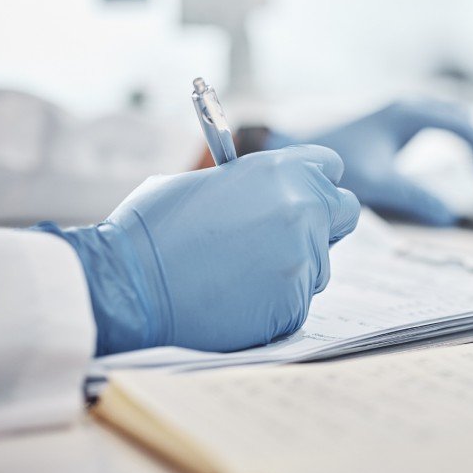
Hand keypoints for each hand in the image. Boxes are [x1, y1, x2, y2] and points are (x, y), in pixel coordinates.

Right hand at [33, 146, 360, 355]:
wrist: (129, 286)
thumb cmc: (153, 230)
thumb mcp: (205, 183)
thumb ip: (255, 185)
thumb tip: (273, 194)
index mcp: (281, 170)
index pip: (329, 168)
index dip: (312, 182)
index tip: (300, 194)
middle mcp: (302, 210)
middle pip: (343, 213)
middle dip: (320, 222)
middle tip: (281, 236)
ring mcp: (303, 260)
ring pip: (318, 264)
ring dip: (291, 268)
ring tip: (236, 272)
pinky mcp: (294, 304)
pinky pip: (296, 301)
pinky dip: (273, 304)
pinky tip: (233, 298)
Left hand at [298, 100, 472, 225]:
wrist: (297, 147)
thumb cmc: (334, 162)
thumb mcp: (376, 183)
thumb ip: (413, 198)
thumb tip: (450, 217)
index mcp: (409, 114)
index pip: (463, 129)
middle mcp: (410, 108)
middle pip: (465, 124)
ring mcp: (404, 113)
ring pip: (455, 125)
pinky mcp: (398, 124)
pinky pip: (444, 129)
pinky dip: (462, 145)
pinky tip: (471, 163)